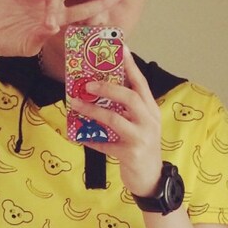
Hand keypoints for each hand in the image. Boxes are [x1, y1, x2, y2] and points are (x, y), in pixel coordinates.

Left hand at [75, 53, 163, 195]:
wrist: (151, 179)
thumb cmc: (142, 148)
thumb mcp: (140, 126)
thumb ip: (126, 111)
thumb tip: (99, 93)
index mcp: (151, 110)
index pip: (141, 83)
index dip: (130, 66)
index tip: (120, 49)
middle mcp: (149, 121)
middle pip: (130, 97)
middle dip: (108, 88)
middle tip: (88, 84)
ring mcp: (141, 138)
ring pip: (115, 119)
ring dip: (93, 110)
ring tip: (76, 104)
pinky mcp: (130, 154)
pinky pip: (105, 144)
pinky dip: (91, 139)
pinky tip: (79, 136)